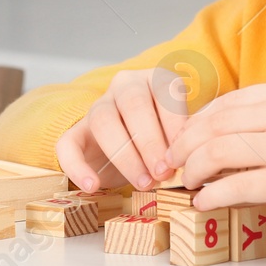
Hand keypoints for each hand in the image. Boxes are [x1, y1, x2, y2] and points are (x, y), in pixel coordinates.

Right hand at [55, 68, 188, 192]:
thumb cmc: (168, 142)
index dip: (175, 125)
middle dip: (150, 141)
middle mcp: (126, 86)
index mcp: (156, 80)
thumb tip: (197, 162)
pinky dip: (77, 166)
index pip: (165, 92)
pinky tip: (92, 185)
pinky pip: (68, 144)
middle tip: (163, 173)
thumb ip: (187, 142)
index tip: (182, 157)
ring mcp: (99, 106)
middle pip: (133, 104)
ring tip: (142, 183)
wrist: (135, 153)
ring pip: (103, 120)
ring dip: (125, 155)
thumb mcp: (182, 137)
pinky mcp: (76, 131)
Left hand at [165, 82, 265, 230]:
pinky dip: (213, 194)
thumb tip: (227, 138)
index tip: (179, 142)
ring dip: (193, 169)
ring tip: (185, 184)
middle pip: (215, 124)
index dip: (195, 123)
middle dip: (184, 146)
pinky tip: (204, 203)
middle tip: (169, 165)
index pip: (226, 103)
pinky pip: (239, 184)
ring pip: (220, 151)